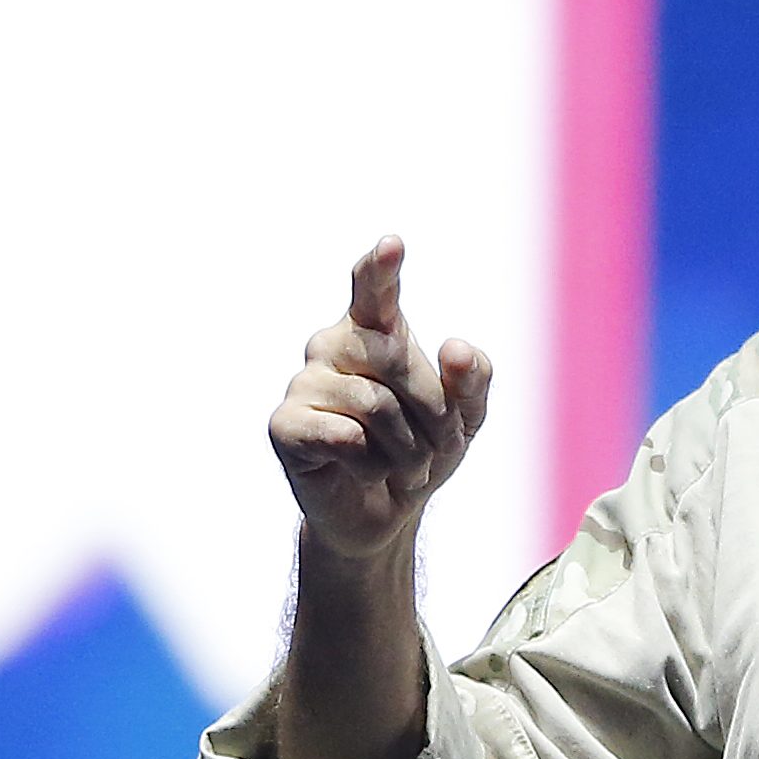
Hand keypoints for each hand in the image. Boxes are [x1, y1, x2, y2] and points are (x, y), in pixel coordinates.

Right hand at [271, 237, 493, 560]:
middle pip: (395, 357)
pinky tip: (364, 472)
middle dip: (432, 410)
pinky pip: (347, 439)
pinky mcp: (285, 425)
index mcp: (375, 330)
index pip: (374, 291)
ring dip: (408, 448)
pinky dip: (372, 466)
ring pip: (376, 406)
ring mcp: (304, 382)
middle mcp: (333, 345)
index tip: (392, 246)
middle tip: (434, 444)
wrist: (385, 513)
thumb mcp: (466, 418)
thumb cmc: (422, 451)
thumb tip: (457, 347)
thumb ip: (473, 381)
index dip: (380, 270)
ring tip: (402, 464)